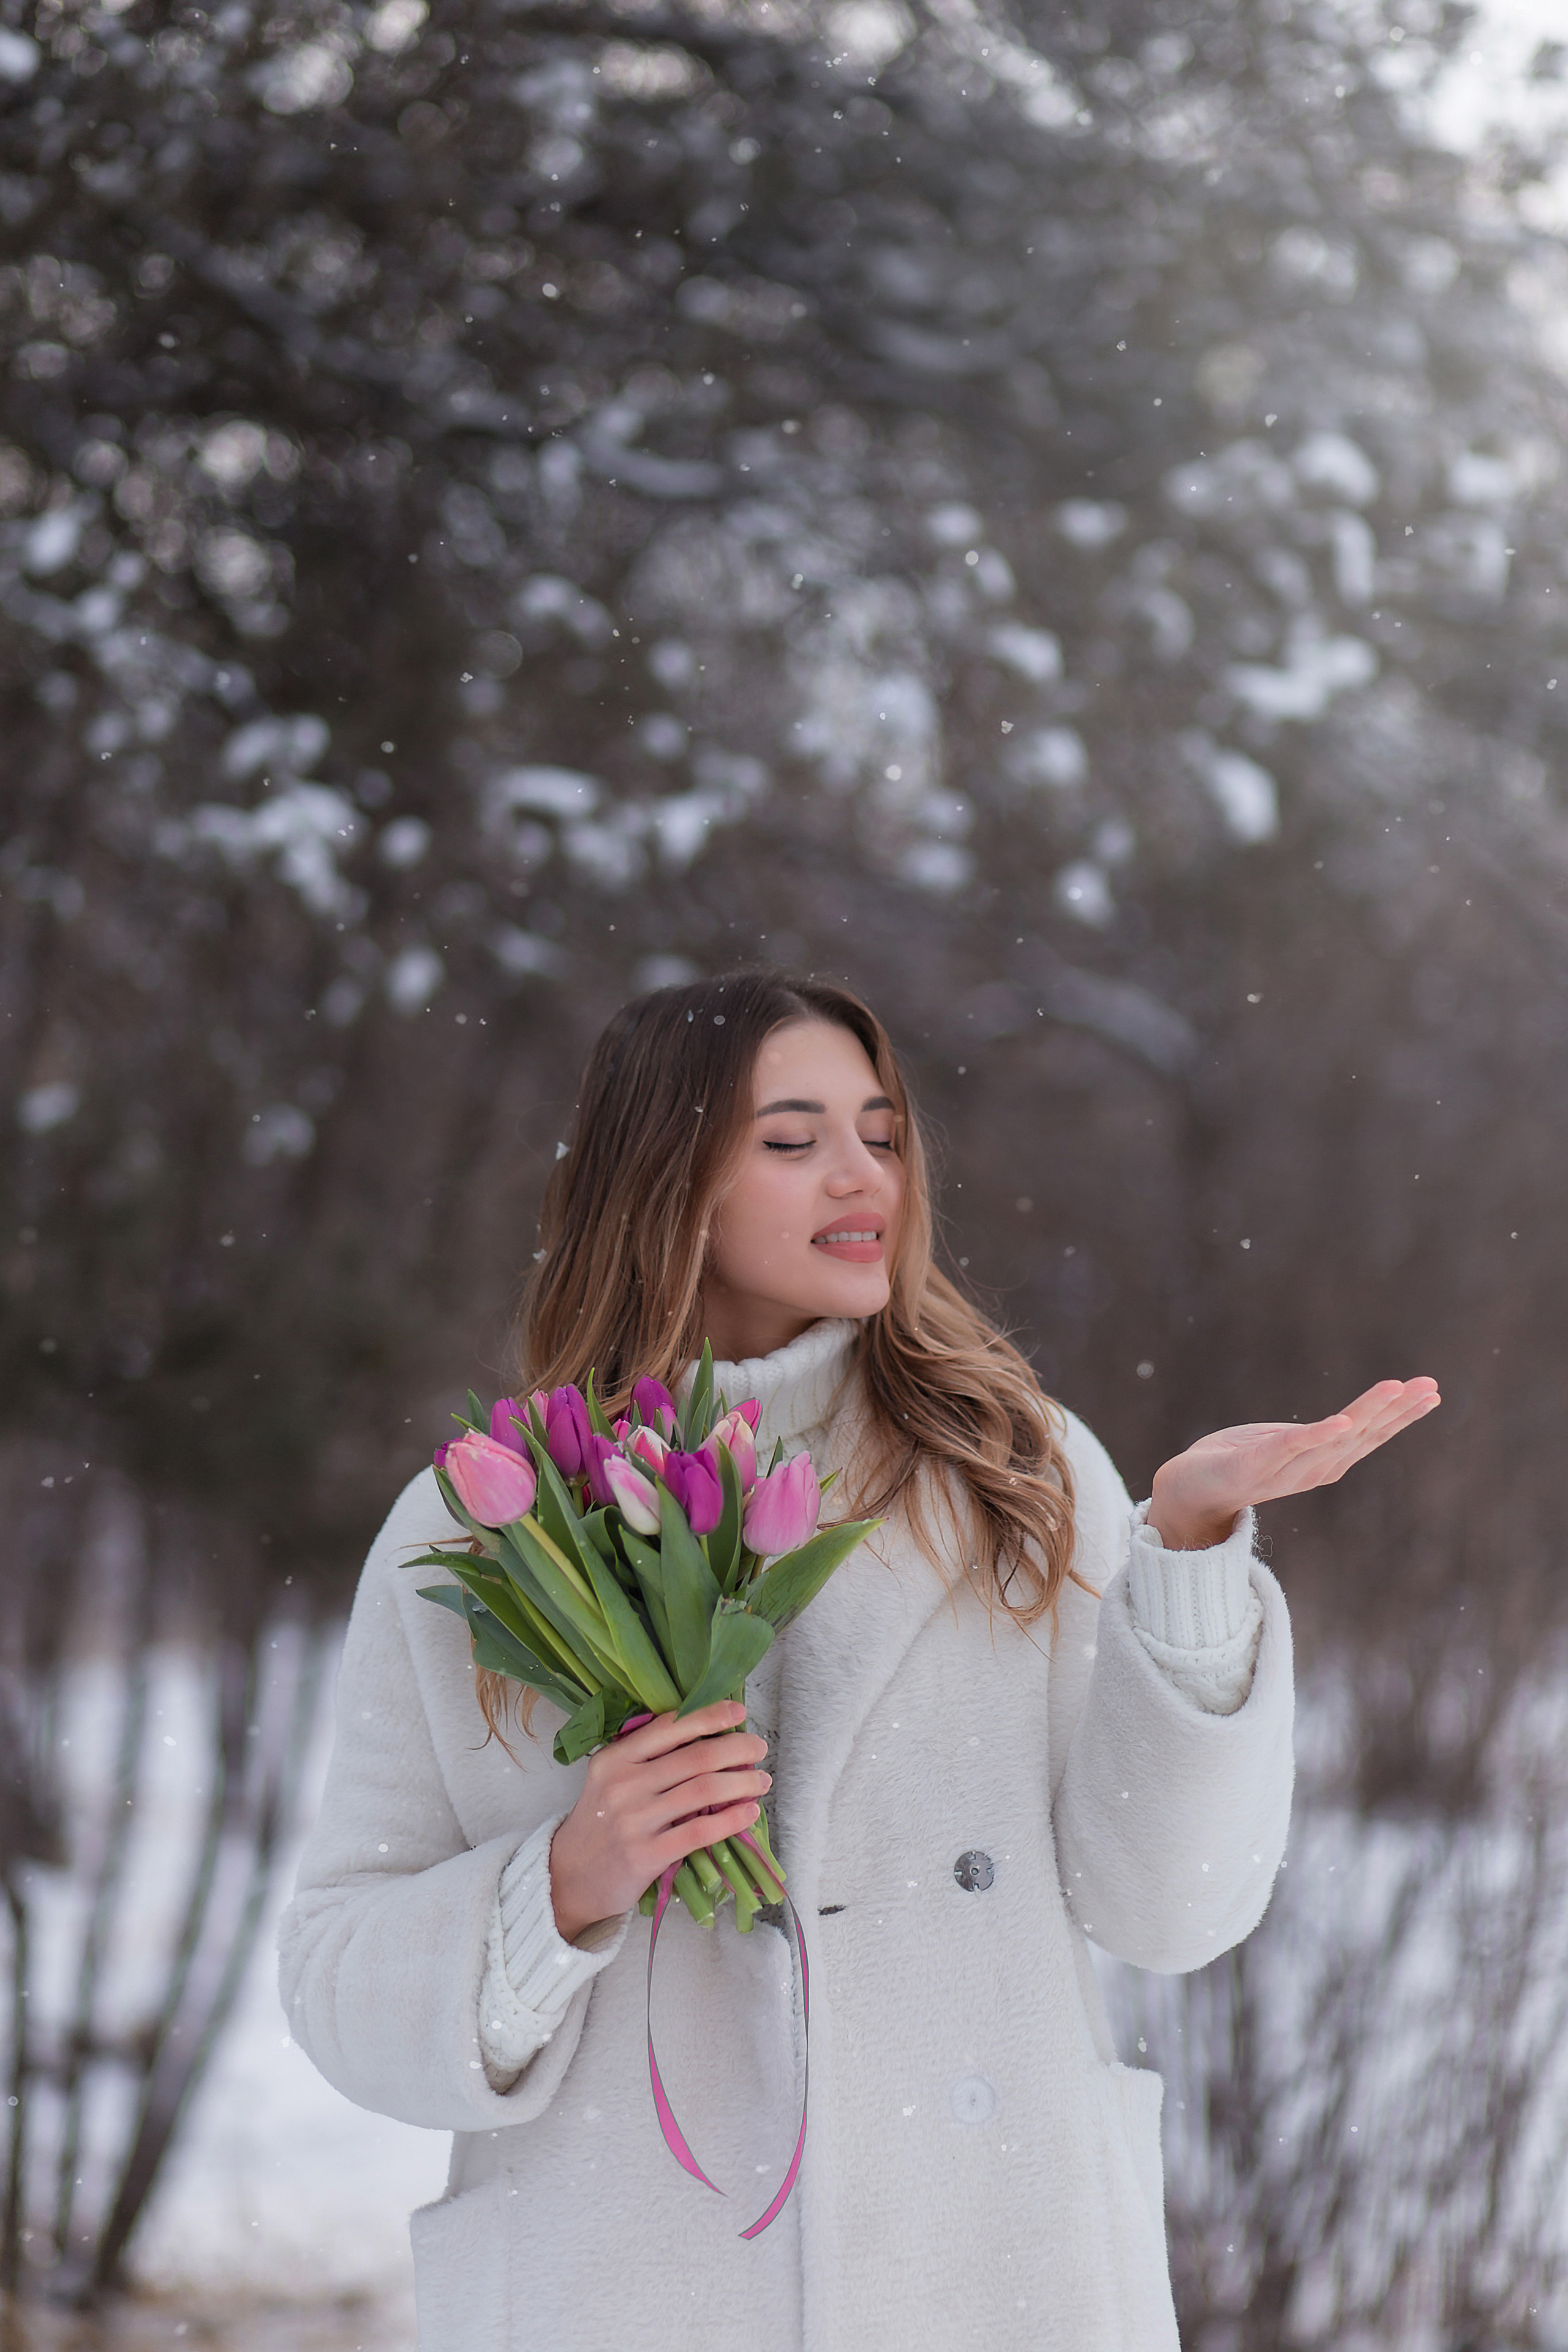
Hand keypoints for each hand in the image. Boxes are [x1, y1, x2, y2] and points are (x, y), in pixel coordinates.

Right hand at [548, 1701, 769, 1942]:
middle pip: (695, 1756)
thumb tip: (709, 1738)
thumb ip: (648, 1759)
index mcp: (615, 1758)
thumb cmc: (601, 1822)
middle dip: (736, 1747)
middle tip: (759, 1748)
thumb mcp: (611, 1779)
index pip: (669, 1727)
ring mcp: (635, 1821)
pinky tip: (750, 1813)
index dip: (708, 1715)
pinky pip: (700, 1831)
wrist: (570, 1877)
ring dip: (742, 1782)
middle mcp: (624, 1785)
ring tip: (761, 1780)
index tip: (738, 1712)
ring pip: (704, 1790)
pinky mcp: (648, 1855)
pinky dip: (731, 1819)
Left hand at [1147, 1377, 1440, 1550]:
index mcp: (1321, 1462)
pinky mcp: (1252, 1466)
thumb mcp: (1284, 1444)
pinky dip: (1317, 1436)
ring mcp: (1284, 1471)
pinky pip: (1289, 1449)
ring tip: (1395, 1389)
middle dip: (1398, 1411)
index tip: (1431, 1391)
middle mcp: (1311, 1471)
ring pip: (1334, 1439)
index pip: (1369, 1435)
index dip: (1401, 1415)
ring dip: (1367, 1414)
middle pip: (1362, 1437)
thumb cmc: (1236, 1462)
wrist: (1187, 1491)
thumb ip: (1315, 1438)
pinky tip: (1341, 1421)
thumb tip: (1349, 1422)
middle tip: (1429, 1385)